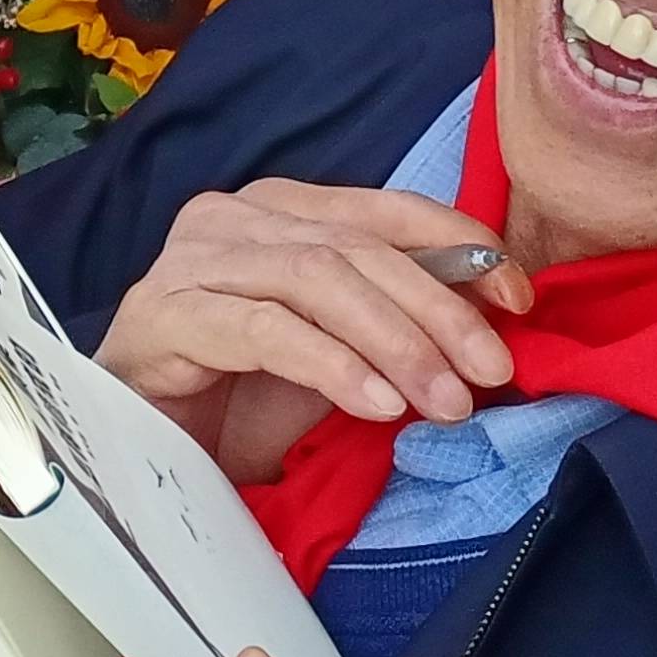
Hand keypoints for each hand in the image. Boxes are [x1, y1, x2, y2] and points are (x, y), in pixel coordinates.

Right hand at [94, 178, 535, 479]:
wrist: (137, 448)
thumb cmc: (237, 399)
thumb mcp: (338, 352)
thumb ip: (395, 322)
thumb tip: (495, 322)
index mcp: (280, 208)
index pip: (385, 209)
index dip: (459, 247)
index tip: (520, 301)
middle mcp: (233, 218)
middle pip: (356, 247)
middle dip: (436, 309)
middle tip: (490, 372)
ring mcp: (192, 262)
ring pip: (316, 280)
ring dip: (395, 342)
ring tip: (444, 401)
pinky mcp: (165, 316)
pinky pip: (266, 331)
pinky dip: (331, 366)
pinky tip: (376, 406)